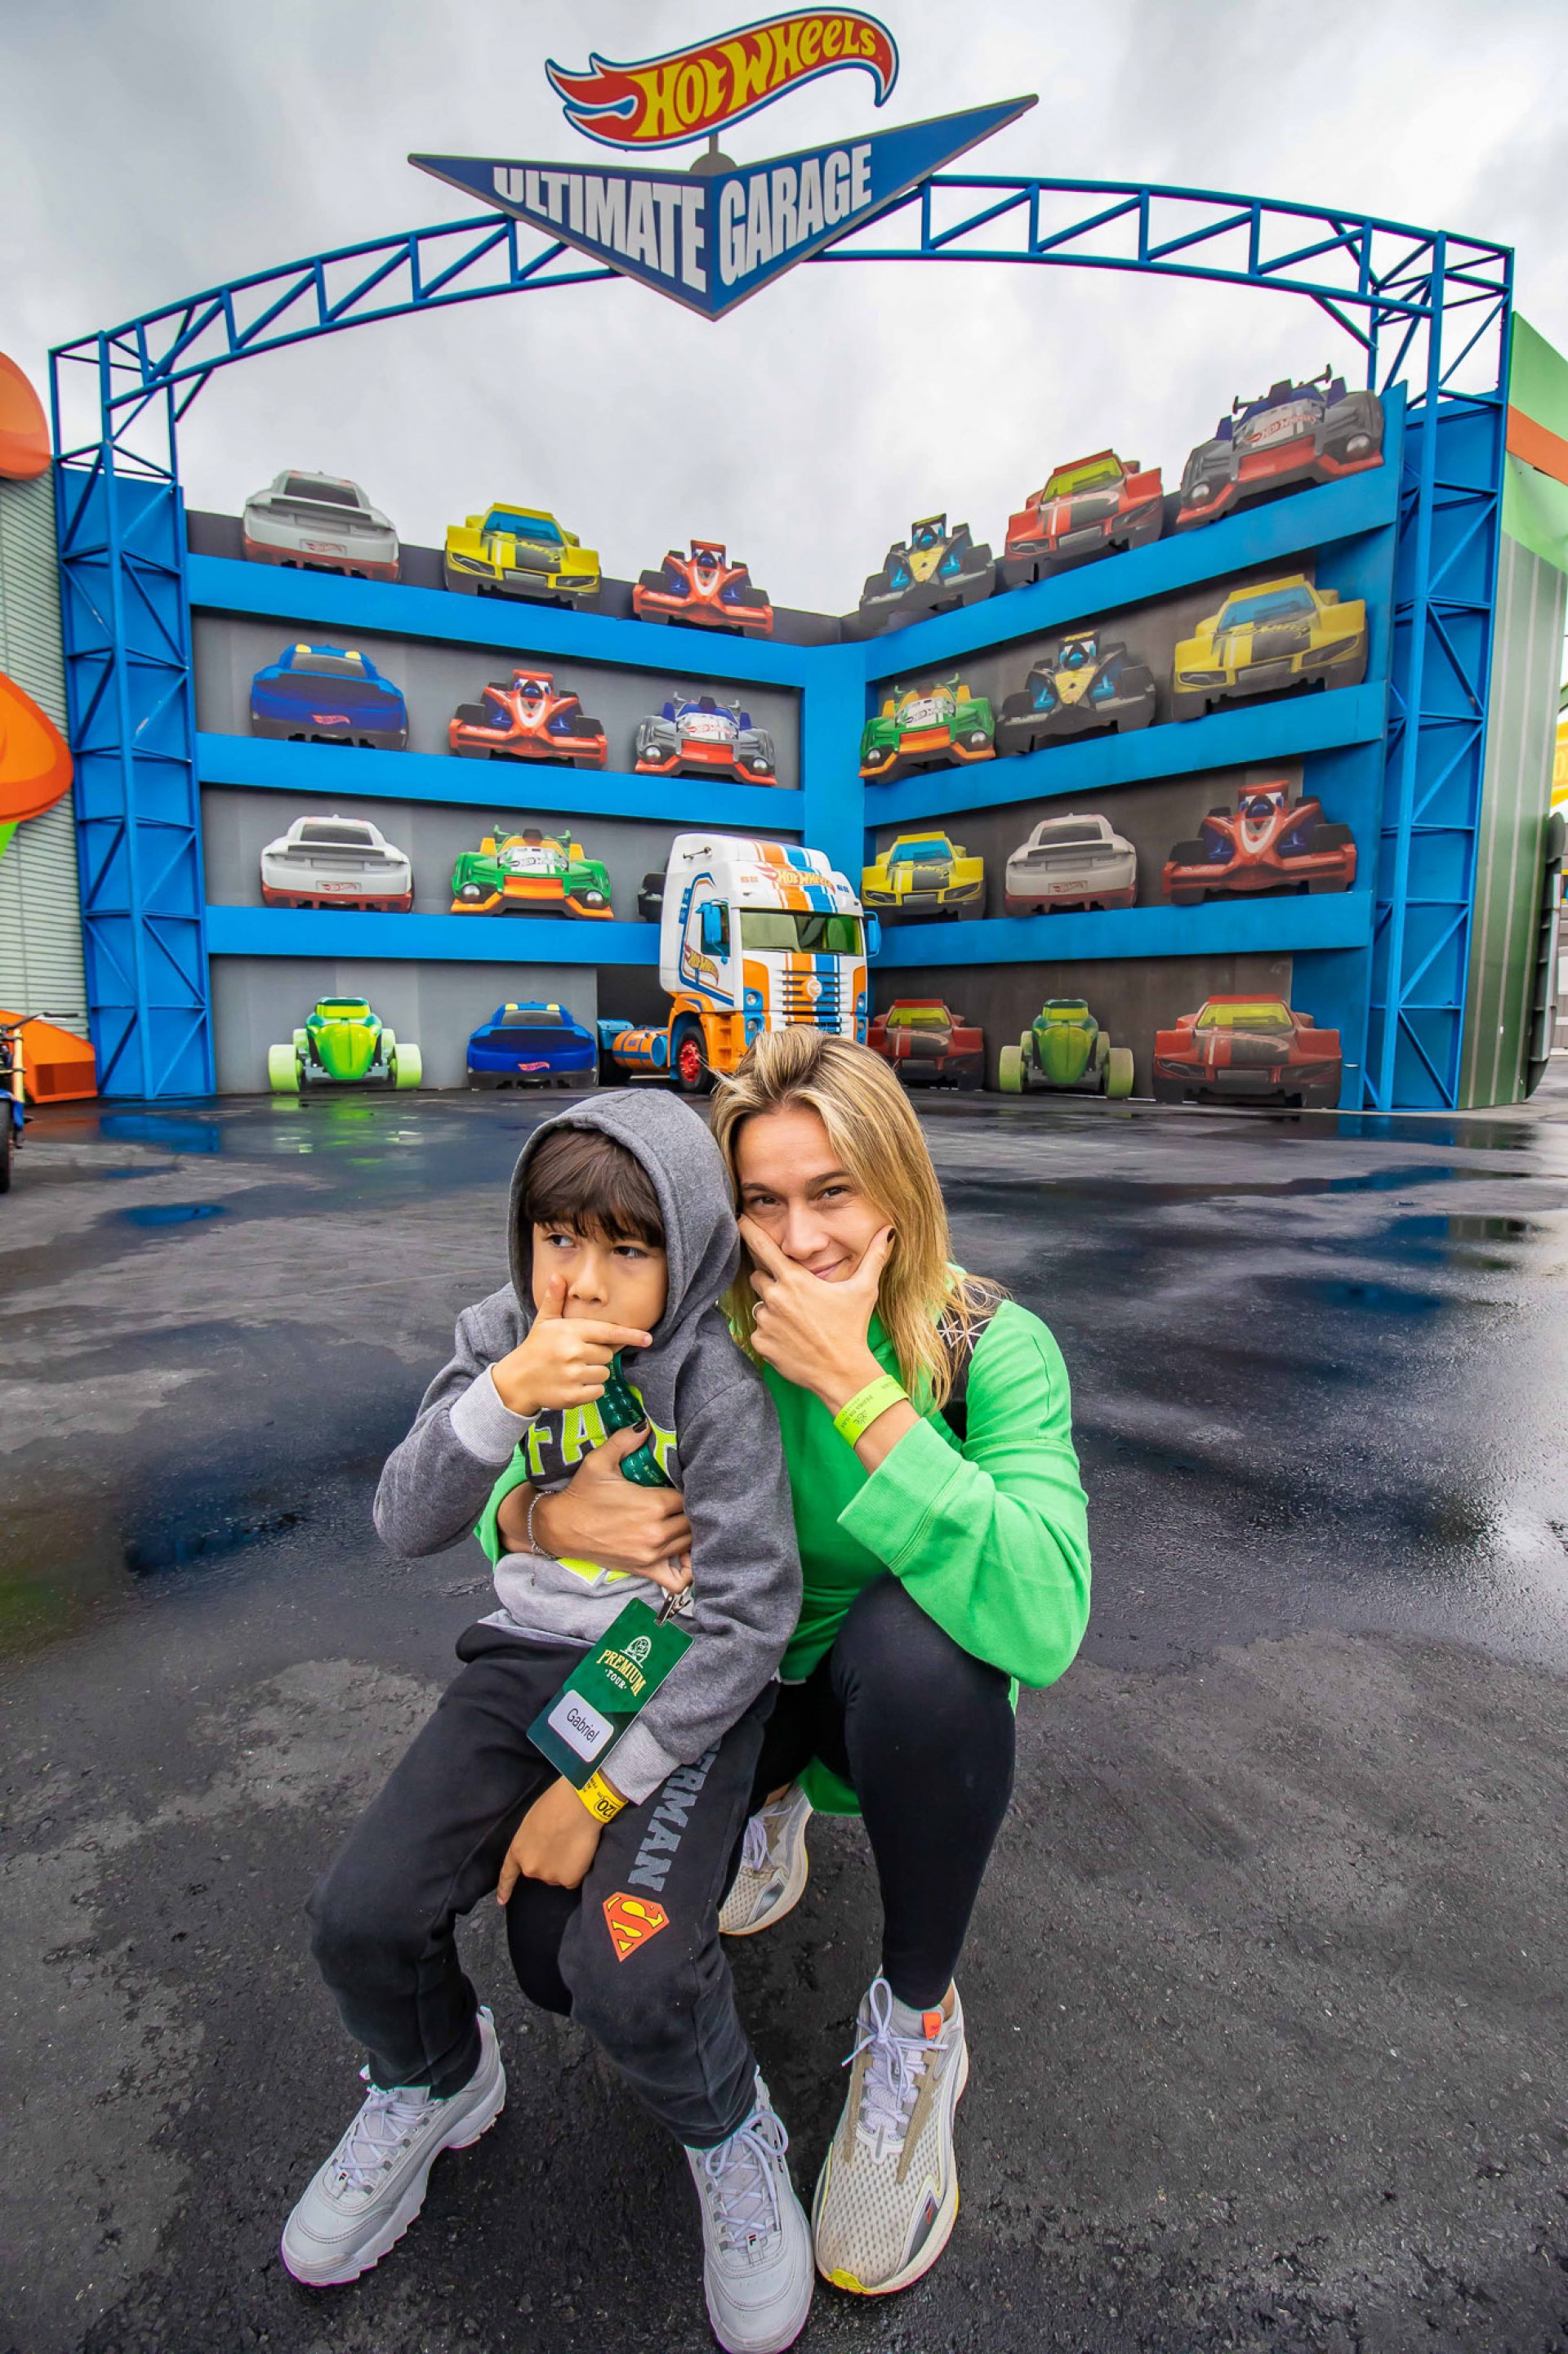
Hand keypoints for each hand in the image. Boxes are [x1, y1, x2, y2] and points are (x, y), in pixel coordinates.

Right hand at [491, 1275, 652, 1418]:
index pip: (608, 1332)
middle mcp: (574, 1352)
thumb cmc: (535, 1348)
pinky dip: (590, 1390)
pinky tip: (574, 1384)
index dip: (630, 1335)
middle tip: (577, 1355)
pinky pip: (598, 1391)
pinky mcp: (573, 1395)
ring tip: (573, 1370)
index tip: (647, 1338)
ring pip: (604, 1373)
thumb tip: (557, 1276)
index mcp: (571, 1332)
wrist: (517, 1380)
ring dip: (594, 1373)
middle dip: (598, 1355)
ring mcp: (574, 1375)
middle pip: (608, 1354)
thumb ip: (555, 1299)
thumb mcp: (544, 1321)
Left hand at [497, 1776, 607, 1899]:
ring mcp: (549, 1876)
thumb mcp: (532, 1823)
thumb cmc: (555, 1804)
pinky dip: (577, 1870)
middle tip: (562, 1843)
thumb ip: (531, 1843)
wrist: (578, 1806)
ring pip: (558, 1876)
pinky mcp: (568, 1880)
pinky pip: (572, 1879)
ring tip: (572, 1844)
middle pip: (540, 1872)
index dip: (505, 1889)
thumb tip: (541, 1850)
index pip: (508, 1874)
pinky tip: (580, 1853)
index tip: (502, 1901)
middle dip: (549, 1862)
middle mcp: (530, 1868)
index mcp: (518, 1850)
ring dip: (564, 1866)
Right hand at [517, 1426, 693, 1589]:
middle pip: (694, 1521)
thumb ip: (625, 1440)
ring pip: (690, 1544)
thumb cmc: (581, 1493)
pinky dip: (686, 1570)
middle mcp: (656, 1532)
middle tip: (684, 1500)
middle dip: (693, 1509)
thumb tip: (646, 1423)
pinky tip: (682, 1554)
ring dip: (690, 1532)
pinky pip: (678, 1579)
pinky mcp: (644, 1569)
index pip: (690, 1496)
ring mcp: (652, 1554)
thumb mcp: (599, 1461)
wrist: (560, 1527)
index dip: (691, 1489)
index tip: (685, 1482)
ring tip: (683, 1519)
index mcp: (653, 1504)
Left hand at [738, 1217, 895, 1413]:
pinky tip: (792, 1340)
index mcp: (795, 1280)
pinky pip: (759, 1331)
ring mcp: (766, 1321)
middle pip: (758, 1276)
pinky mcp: (761, 1342)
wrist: (842, 1372)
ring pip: (759, 1305)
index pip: (762, 1246)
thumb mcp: (864, 1290)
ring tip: (797, 1322)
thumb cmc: (852, 1328)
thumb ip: (875, 1257)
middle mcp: (775, 1297)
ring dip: (772, 1309)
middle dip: (771, 1281)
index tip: (740, 1218)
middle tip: (794, 1296)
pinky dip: (771, 1333)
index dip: (749, 1230)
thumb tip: (890, 1232)